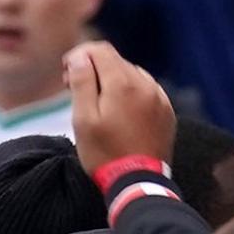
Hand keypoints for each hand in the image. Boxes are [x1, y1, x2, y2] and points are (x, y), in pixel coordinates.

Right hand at [64, 43, 176, 176]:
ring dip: (113, 81)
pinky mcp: (167, 111)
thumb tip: (80, 57)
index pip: (101, 51)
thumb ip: (82, 83)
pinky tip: (120, 112)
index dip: (80, 56)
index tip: (66, 73)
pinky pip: (147, 91)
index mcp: (123, 83)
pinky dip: (131, 93)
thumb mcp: (84, 119)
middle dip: (94, 69)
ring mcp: (160, 97)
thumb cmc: (104, 153)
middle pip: (116, 62)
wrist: (139, 182)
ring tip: (97, 103)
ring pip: (132, 75)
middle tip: (74, 89)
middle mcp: (146, 84)